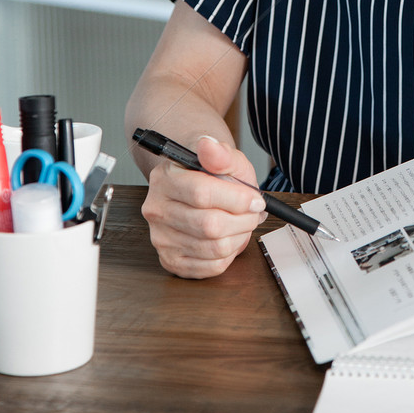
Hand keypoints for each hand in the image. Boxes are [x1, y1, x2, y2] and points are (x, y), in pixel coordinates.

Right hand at [141, 135, 266, 277]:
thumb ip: (220, 153)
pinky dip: (229, 254)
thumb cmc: (212, 173)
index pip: (202, 193)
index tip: (256, 199)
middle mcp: (157, 209)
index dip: (237, 199)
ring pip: (213, 248)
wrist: (195, 187)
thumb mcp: (224, 157)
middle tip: (252, 212)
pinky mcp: (170, 260)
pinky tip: (229, 238)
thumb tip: (208, 145)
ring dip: (239, 237)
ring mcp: (161, 238)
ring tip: (242, 223)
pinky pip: (210, 267)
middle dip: (243, 220)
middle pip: (209, 225)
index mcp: (165, 178)